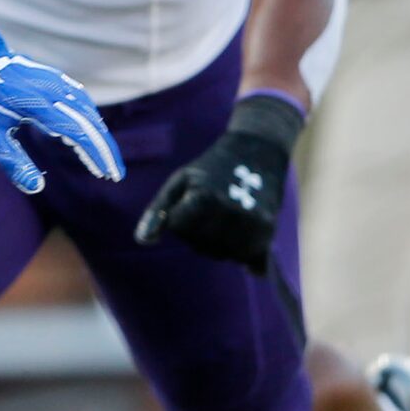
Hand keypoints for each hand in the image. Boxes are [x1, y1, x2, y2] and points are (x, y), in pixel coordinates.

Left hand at [0, 29, 121, 194]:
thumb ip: (12, 161)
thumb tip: (36, 188)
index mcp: (36, 105)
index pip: (77, 132)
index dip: (96, 154)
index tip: (107, 174)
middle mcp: (51, 90)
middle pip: (90, 123)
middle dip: (106, 149)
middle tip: (116, 174)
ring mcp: (55, 82)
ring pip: (89, 110)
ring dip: (101, 135)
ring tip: (106, 159)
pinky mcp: (55, 79)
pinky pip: (81, 100)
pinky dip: (92, 119)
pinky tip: (95, 132)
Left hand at [136, 94, 302, 267]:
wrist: (258, 150)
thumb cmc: (211, 168)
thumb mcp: (180, 180)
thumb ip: (158, 211)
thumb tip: (141, 242)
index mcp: (203, 199)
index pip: (178, 229)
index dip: (182, 214)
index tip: (194, 196)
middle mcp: (228, 214)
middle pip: (200, 246)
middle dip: (201, 231)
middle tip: (214, 204)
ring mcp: (250, 225)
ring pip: (223, 254)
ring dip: (221, 242)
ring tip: (228, 214)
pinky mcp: (268, 232)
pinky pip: (247, 259)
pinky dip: (242, 252)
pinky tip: (242, 233)